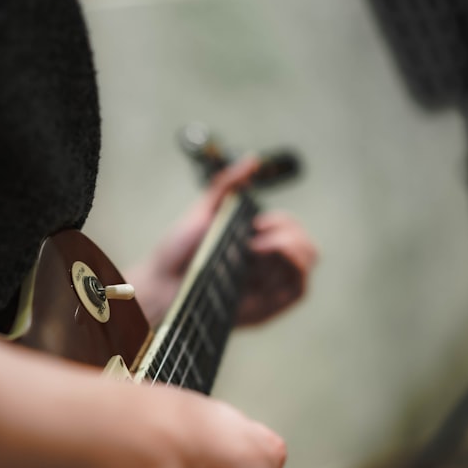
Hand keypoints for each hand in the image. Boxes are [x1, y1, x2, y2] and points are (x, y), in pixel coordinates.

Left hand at [128, 157, 316, 327]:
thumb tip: (253, 160)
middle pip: (307, 245)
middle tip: (255, 235)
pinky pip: (299, 289)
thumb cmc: (176, 252)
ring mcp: (269, 287)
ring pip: (307, 262)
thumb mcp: (203, 210)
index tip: (255, 223)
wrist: (160, 283)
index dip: (283, 221)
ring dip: (290, 246)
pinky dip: (293, 268)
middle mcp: (267, 266)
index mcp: (257, 244)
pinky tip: (265, 258)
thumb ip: (228, 184)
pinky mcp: (267, 307)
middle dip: (290, 232)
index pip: (293, 229)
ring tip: (255, 246)